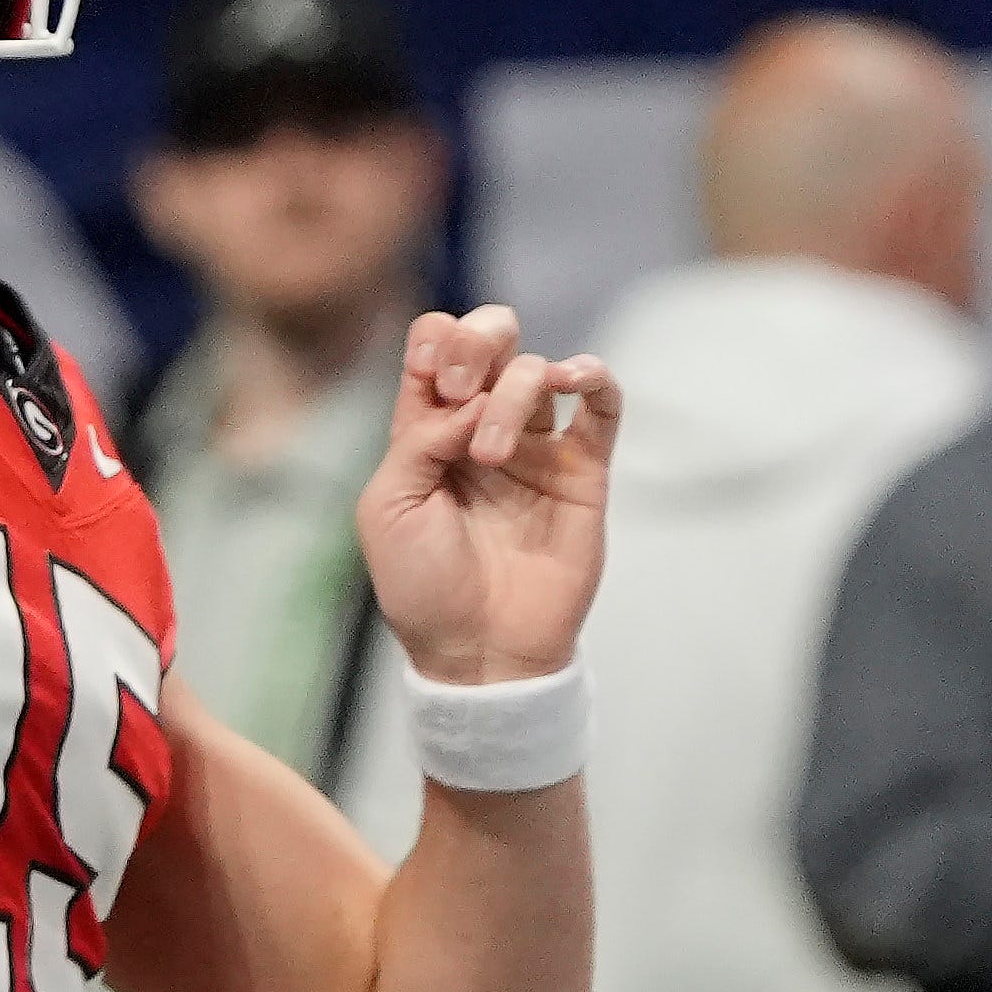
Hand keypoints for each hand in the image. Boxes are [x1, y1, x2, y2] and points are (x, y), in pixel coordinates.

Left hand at [354, 307, 619, 686]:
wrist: (480, 651)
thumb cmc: (422, 585)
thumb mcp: (388, 506)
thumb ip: (420, 437)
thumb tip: (473, 399)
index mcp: (427, 430)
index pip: (436, 347)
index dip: (437, 342)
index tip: (433, 380)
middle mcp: (482, 427)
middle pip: (490, 340)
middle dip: (476, 343)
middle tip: (461, 391)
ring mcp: (538, 447)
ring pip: (536, 370)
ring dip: (512, 393)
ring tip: (492, 452)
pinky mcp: (584, 471)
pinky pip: (603, 403)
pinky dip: (592, 375)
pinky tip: (571, 379)